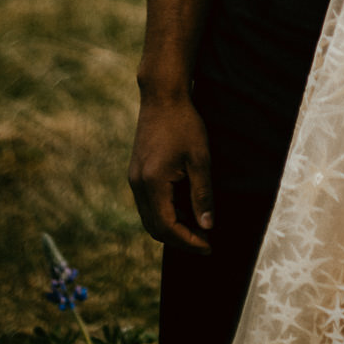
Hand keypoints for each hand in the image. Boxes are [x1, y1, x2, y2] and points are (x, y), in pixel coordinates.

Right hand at [128, 94, 214, 252]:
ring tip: (198, 227)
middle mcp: (138, 185)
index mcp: (152, 183)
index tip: (209, 246)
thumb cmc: (184, 124)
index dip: (188, 241)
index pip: (167, 227)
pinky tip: (185, 208)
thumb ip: (202, 194)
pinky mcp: (137, 172)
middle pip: (155, 228)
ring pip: (150, 218)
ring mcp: (134, 179)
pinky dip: (165, 213)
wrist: (162, 96)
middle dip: (180, 239)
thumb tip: (208, 226)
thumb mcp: (199, 159)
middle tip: (205, 241)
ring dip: (173, 227)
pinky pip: (148, 204)